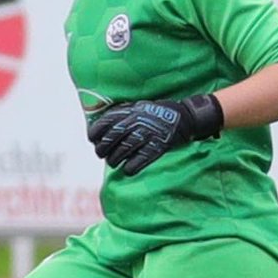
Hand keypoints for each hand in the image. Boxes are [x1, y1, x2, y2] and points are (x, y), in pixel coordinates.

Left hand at [87, 94, 222, 174]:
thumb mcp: (139, 107)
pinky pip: (141, 159)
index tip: (92, 139)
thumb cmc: (157, 114)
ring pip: (124, 150)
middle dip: (102, 148)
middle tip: (101, 154)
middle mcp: (138, 121)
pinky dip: (131, 167)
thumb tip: (101, 127)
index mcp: (131, 111)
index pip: (106, 121)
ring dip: (115, 159)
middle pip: (112, 137)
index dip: (96, 132)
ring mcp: (148, 133)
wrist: (185, 117)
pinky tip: (127, 170)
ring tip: (113, 163)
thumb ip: (122, 115)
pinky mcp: (159, 145)